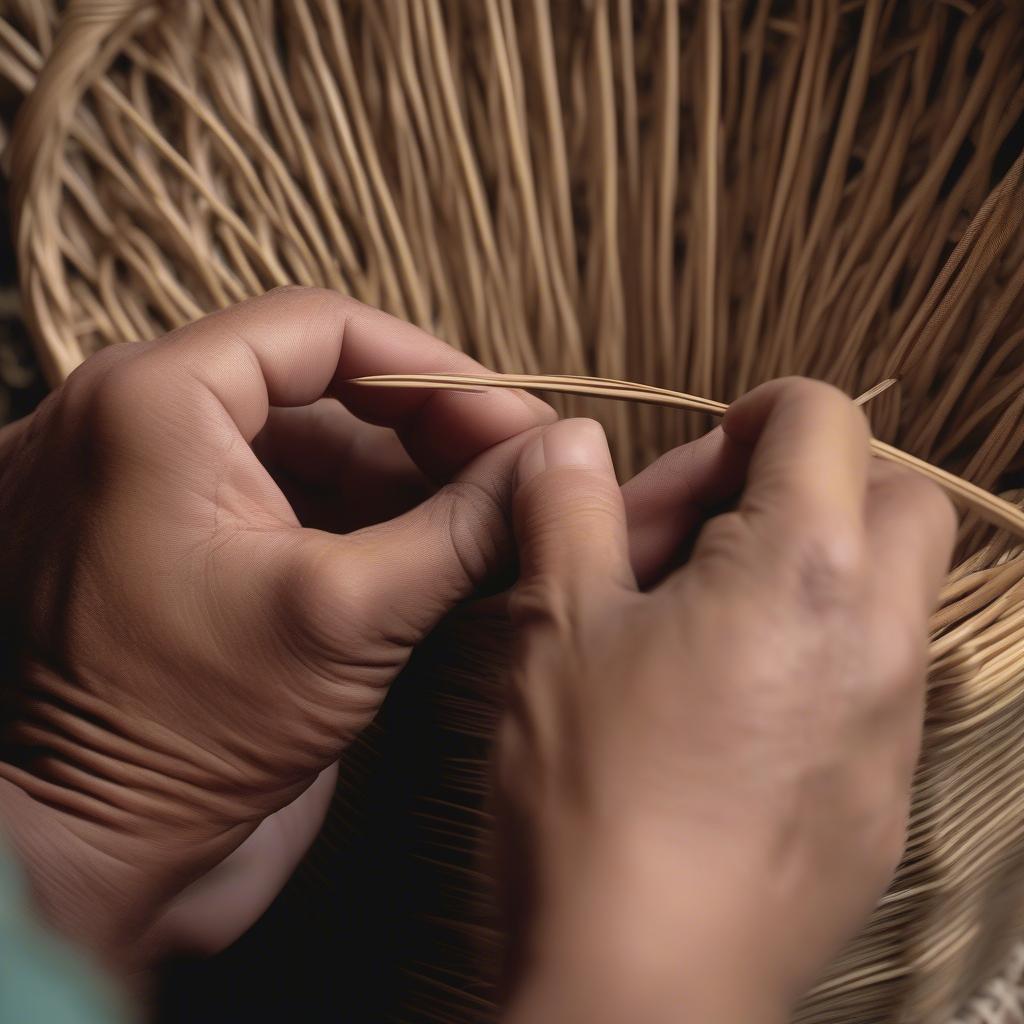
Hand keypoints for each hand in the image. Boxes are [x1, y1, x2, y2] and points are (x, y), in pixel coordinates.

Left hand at [0, 287, 554, 970]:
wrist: (85, 861)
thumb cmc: (183, 737)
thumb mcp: (350, 615)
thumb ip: (467, 524)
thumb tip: (560, 455)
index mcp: (151, 404)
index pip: (321, 329)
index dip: (433, 371)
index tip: (513, 420)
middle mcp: (129, 422)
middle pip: (315, 386)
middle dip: (424, 430)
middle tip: (513, 472)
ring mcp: (137, 484)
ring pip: (299, 444)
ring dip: (397, 479)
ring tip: (482, 521)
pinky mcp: (160, 544)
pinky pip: (272, 496)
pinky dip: (351, 517)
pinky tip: (422, 552)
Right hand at [497, 380, 955, 1023]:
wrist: (639, 987)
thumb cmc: (593, 791)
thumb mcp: (555, 624)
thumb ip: (568, 511)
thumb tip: (568, 446)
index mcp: (805, 567)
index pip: (822, 419)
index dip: (750, 417)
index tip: (690, 470)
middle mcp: (881, 636)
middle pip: (894, 498)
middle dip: (803, 491)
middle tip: (693, 545)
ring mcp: (894, 724)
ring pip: (890, 595)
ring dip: (805, 576)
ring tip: (690, 628)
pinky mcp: (882, 795)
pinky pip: (873, 682)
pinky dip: (812, 655)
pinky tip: (717, 709)